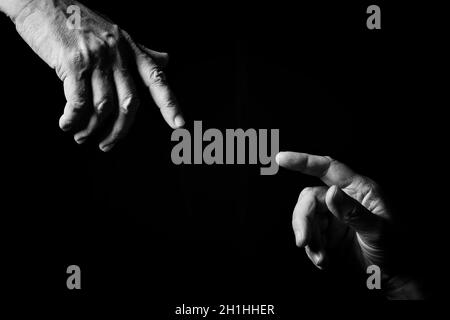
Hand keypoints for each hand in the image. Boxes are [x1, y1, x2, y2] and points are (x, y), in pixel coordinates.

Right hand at [12, 0, 183, 150]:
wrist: (41, 1)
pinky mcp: (73, 62)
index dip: (169, 103)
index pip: (156, 78)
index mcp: (130, 49)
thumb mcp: (117, 33)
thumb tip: (166, 60)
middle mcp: (118, 54)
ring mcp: (96, 58)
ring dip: (91, 128)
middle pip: (129, 103)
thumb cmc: (79, 20)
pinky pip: (78, 101)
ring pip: (103, 106)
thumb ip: (141, 52)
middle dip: (119, 131)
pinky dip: (72, 119)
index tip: (179, 124)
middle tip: (106, 145)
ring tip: (80, 136)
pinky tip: (66, 124)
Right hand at [276, 152, 390, 274]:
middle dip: (303, 219)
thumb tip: (331, 192)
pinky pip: (309, 236)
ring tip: (321, 258)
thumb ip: (354, 212)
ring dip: (308, 238)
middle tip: (303, 241)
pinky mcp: (328, 236)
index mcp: (359, 190)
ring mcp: (334, 218)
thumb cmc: (399, 250)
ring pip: (306, 218)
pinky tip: (324, 261)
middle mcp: (343, 200)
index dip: (304, 161)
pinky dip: (312, 249)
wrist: (396, 279)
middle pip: (310, 198)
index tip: (282, 159)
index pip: (328, 169)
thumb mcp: (380, 231)